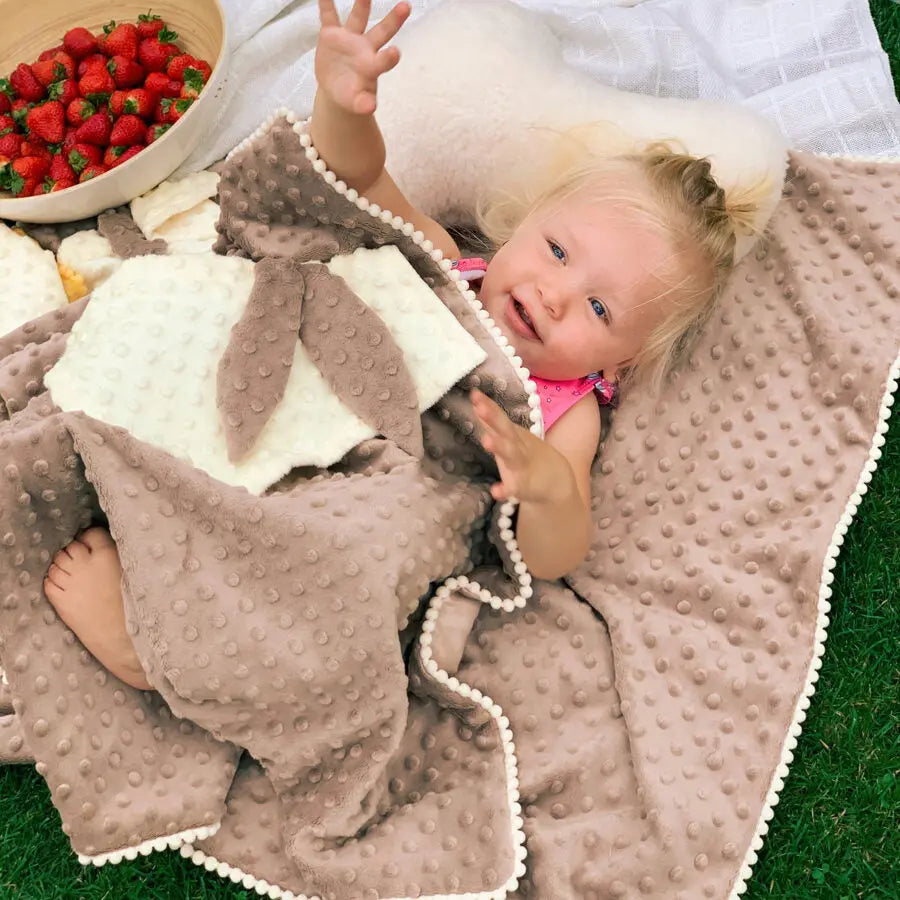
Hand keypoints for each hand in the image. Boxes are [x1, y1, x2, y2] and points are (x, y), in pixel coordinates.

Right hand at [316, 0, 409, 115]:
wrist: (338, 88)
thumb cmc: (352, 96)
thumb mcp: (356, 103)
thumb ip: (363, 104)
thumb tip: (370, 108)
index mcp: (373, 66)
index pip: (384, 61)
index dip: (389, 57)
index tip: (394, 52)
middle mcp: (366, 48)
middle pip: (382, 32)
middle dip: (394, 20)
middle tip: (406, 6)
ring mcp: (350, 39)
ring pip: (359, 17)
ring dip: (362, 4)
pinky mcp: (332, 35)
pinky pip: (329, 16)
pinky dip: (326, 3)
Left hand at [471, 389, 574, 504]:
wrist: (557, 482)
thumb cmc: (528, 456)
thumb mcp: (512, 437)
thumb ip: (494, 423)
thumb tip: (477, 404)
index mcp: (512, 435)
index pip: (499, 417)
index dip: (488, 405)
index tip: (474, 393)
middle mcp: (516, 446)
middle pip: (505, 430)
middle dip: (492, 418)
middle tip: (479, 407)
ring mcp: (520, 465)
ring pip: (509, 454)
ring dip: (498, 446)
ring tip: (485, 440)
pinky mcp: (523, 486)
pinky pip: (513, 488)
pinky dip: (504, 490)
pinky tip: (495, 491)